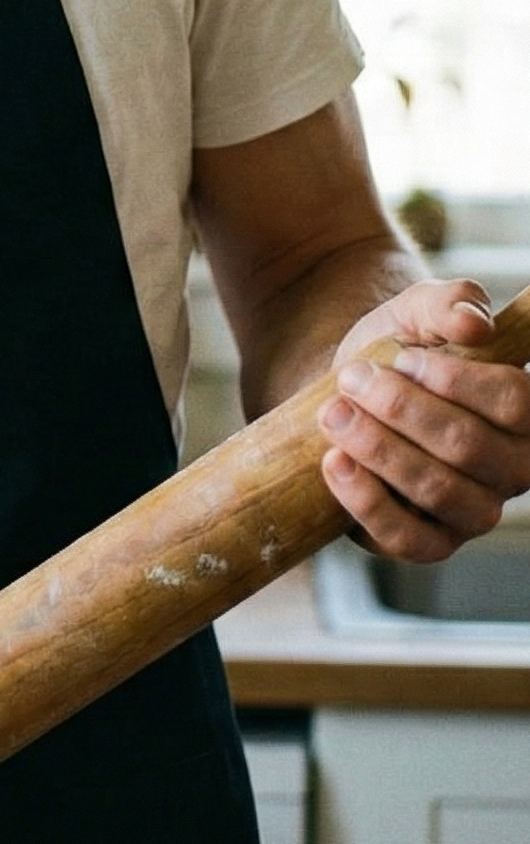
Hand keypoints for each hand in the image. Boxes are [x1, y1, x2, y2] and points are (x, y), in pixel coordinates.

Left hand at [321, 278, 529, 560]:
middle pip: (469, 447)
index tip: (403, 356)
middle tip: (352, 378)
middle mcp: (510, 470)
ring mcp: (471, 512)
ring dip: (380, 449)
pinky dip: (366, 501)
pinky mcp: (426, 541)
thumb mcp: (418, 312)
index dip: (456, 381)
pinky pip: (407, 539)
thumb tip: (474, 322)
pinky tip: (334, 462)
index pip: (516, 404)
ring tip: (334, 413)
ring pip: (439, 492)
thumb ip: (450, 302)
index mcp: (523, 415)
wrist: (347, 390)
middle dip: (402, 410)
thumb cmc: (396, 351)